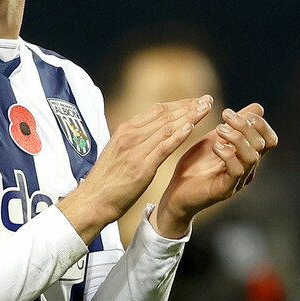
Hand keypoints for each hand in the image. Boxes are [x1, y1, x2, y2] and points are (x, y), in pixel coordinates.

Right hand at [57, 96, 213, 243]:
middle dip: (188, 106)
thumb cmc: (105, 180)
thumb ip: (133, 140)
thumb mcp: (117, 152)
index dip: (179, 104)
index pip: (157, 110)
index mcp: (125, 130)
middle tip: (207, 99)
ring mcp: (135, 150)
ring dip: (189, 116)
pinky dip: (178, 136)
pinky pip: (163, 148)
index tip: (195, 101)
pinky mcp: (141, 167)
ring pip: (167, 127)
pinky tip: (191, 128)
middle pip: (164, 115)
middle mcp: (130, 135)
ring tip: (206, 109)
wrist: (92, 200)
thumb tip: (148, 131)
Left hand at [151, 103, 277, 236]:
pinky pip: (236, 171)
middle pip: (263, 144)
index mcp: (247, 156)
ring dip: (237, 138)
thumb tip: (257, 107)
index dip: (259, 124)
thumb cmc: (195, 166)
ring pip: (252, 157)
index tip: (237, 112)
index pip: (269, 140)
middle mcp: (247, 169)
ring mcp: (237, 180)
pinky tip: (214, 146)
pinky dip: (227, 154)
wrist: (176, 193)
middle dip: (245, 125)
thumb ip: (234, 125)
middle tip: (225, 115)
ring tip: (219, 128)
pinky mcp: (224, 190)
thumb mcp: (216, 139)